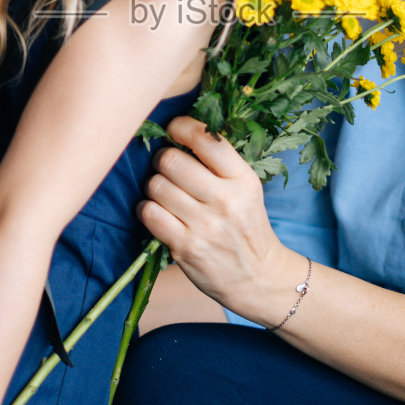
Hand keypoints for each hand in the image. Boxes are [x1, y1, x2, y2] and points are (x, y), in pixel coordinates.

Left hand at [138, 115, 295, 314]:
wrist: (258, 278)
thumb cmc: (247, 227)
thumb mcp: (247, 190)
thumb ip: (220, 164)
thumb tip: (179, 132)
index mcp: (244, 180)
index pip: (206, 139)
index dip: (181, 127)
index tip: (173, 130)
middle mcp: (226, 200)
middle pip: (172, 160)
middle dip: (162, 160)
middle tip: (166, 167)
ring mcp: (205, 225)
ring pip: (156, 186)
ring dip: (153, 186)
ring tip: (163, 192)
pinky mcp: (186, 247)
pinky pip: (150, 214)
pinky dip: (146, 209)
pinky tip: (155, 212)